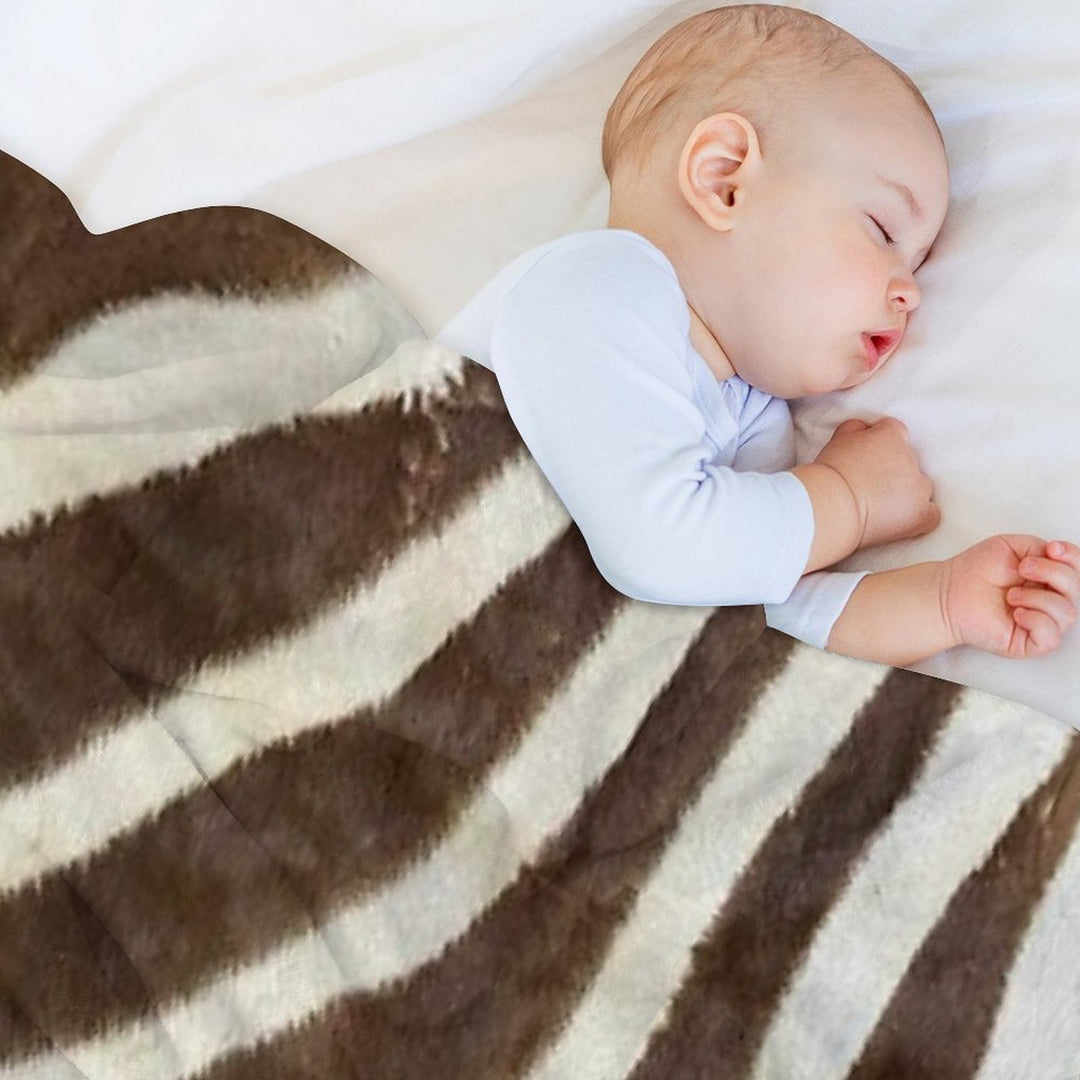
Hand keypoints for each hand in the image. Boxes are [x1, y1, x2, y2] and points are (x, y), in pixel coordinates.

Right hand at [813, 417, 938, 549]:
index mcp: (892, 435)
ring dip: (905, 493)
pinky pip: (931, 513)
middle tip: (868, 484)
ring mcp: (919, 486)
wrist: (832, 504)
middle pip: (908, 461)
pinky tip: (902, 520)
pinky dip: (920, 516)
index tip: (867, 459)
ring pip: (920, 486)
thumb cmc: (830, 473)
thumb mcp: (839, 438)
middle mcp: (911, 457)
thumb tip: (865, 429)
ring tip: (880, 505)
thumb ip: (857, 428)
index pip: (895, 433)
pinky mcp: (921, 513)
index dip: (880, 446)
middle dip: (892, 470)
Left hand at [941, 536, 1079, 658]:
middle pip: (1077, 589)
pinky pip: (1051, 636)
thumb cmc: (975, 571)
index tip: (1051, 548)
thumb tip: (1060, 557)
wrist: (948, 592)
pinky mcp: (1029, 643)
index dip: (1073, 557)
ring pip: (1067, 613)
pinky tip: (1016, 613)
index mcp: (1049, 578)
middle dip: (1053, 573)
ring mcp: (1042, 623)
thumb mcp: (1012, 547)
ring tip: (1010, 594)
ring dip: (1037, 598)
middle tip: (1022, 568)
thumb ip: (1041, 548)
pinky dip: (1036, 620)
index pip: (1078, 570)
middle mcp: (1050, 601)